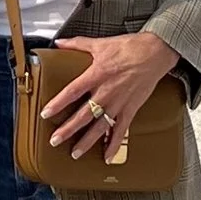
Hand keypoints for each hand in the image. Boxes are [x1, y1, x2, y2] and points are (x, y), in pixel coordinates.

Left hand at [44, 29, 182, 156]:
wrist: (155, 53)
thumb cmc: (129, 47)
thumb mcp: (100, 43)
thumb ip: (77, 44)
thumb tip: (60, 43)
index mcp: (96, 75)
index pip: (72, 92)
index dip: (58, 104)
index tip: (46, 113)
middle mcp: (106, 92)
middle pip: (83, 115)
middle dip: (68, 129)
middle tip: (55, 140)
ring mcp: (118, 103)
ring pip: (99, 127)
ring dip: (87, 141)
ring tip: (75, 153)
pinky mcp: (130, 110)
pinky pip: (121, 131)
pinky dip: (114, 145)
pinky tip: (107, 156)